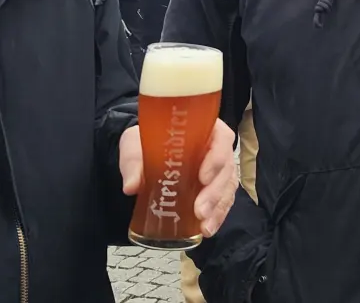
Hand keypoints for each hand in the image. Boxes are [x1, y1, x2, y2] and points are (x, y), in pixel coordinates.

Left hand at [118, 121, 238, 237]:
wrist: (143, 154)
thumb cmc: (144, 143)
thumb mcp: (134, 145)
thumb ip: (133, 162)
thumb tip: (131, 186)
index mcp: (203, 129)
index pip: (221, 138)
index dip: (217, 157)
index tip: (202, 177)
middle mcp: (215, 147)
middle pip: (226, 168)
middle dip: (215, 192)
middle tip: (199, 211)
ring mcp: (217, 169)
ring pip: (227, 187)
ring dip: (217, 208)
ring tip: (204, 226)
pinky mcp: (214, 188)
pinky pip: (223, 201)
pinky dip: (217, 216)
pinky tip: (207, 229)